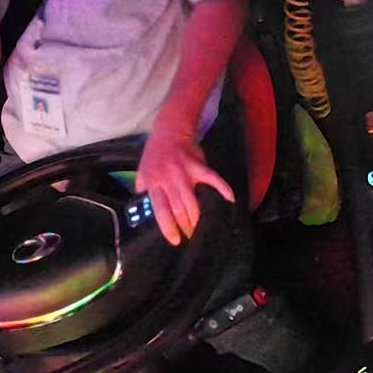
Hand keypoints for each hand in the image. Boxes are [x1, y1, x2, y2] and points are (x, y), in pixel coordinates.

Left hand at [136, 126, 234, 245]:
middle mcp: (168, 180)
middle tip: (190, 235)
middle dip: (185, 226)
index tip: (175, 239)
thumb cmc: (155, 156)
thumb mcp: (142, 174)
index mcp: (153, 184)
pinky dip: (223, 188)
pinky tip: (230, 199)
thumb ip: (143, 192)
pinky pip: (212, 178)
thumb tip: (144, 213)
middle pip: (178, 209)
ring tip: (201, 228)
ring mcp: (184, 173)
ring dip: (198, 217)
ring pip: (193, 201)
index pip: (160, 211)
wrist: (169, 132)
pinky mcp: (198, 165)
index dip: (168, 228)